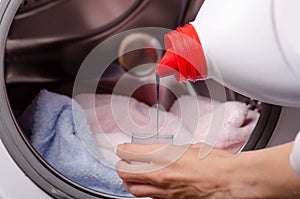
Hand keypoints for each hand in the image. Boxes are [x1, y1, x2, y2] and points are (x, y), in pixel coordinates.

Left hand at [116, 142, 299, 198]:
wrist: (229, 181)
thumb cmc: (215, 162)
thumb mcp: (191, 147)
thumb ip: (174, 150)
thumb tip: (167, 152)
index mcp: (164, 156)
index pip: (131, 153)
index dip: (122, 150)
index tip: (122, 148)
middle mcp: (160, 174)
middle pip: (125, 173)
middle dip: (120, 166)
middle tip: (121, 162)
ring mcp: (164, 190)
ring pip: (134, 189)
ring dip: (128, 181)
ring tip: (129, 176)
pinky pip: (150, 196)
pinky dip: (144, 189)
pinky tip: (148, 185)